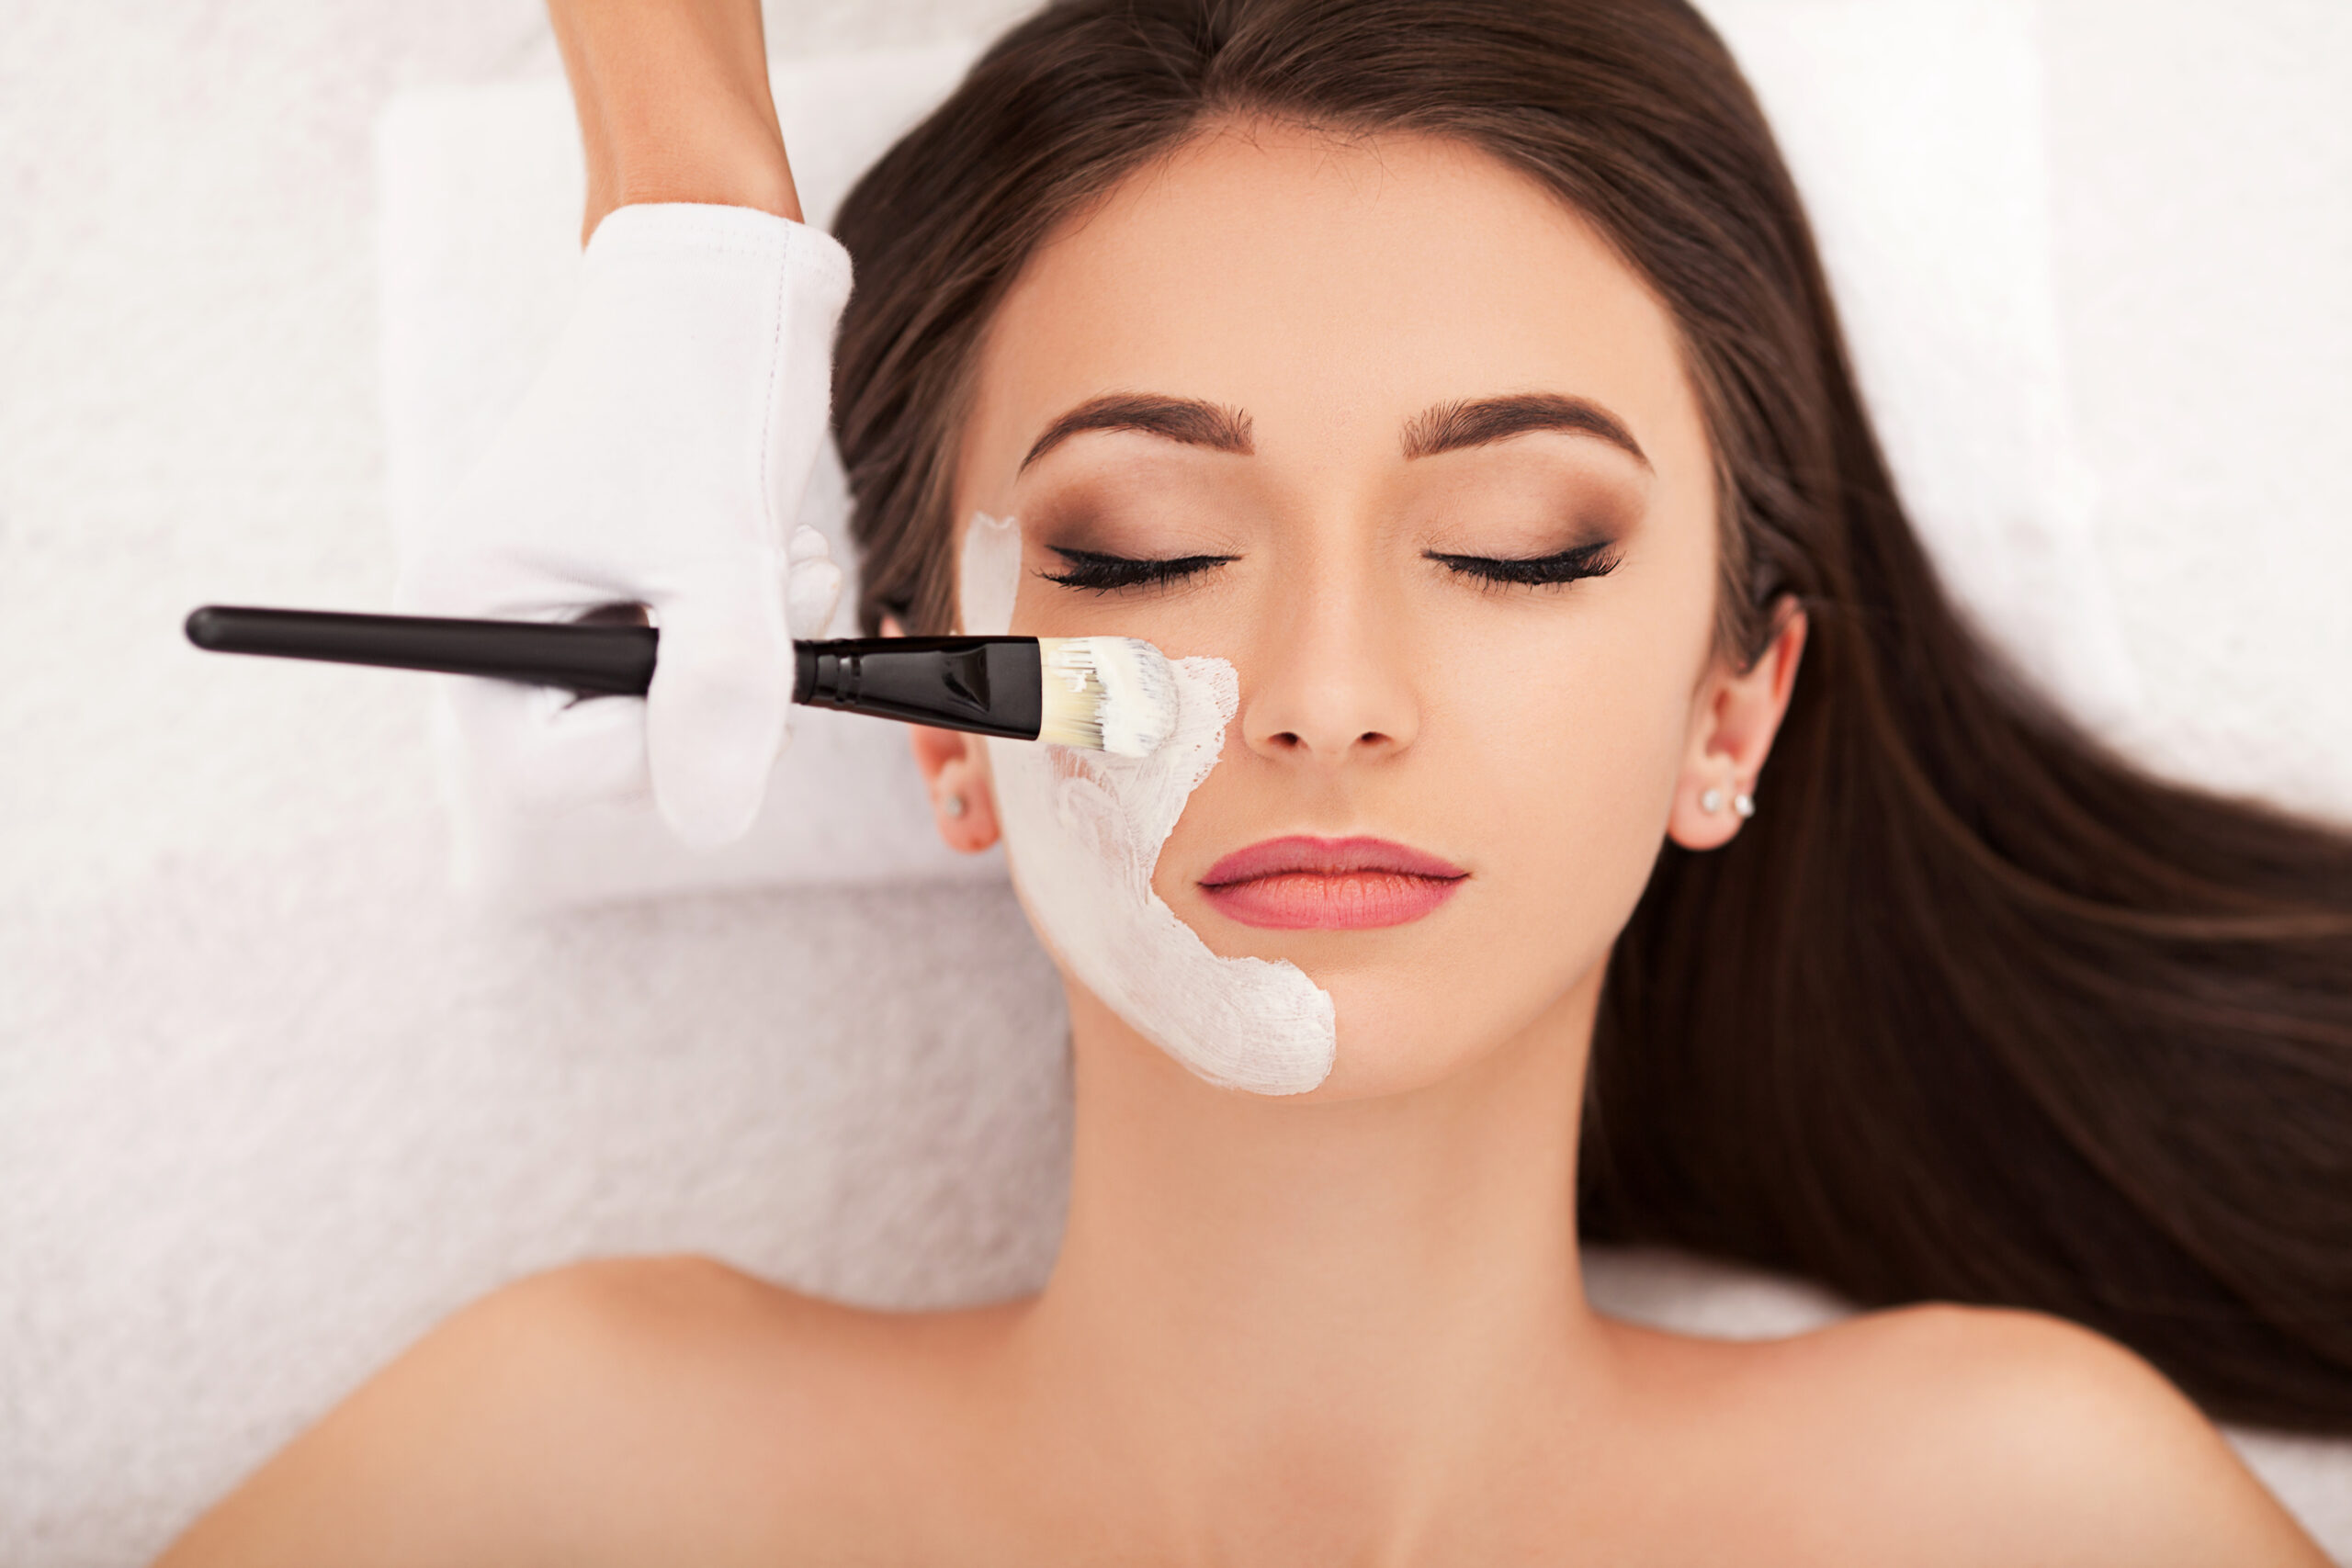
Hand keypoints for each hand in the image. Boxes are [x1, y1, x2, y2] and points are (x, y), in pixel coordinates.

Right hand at [396, 202, 851, 848]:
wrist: (725, 278)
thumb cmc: (697, 388)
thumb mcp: (718, 551)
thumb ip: (718, 690)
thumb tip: (716, 823)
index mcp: (472, 609)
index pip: (550, 768)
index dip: (654, 749)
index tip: (731, 674)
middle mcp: (507, 619)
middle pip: (621, 749)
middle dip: (724, 692)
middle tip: (783, 606)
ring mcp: (574, 608)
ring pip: (680, 708)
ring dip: (758, 655)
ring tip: (787, 560)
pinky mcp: (635, 591)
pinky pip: (704, 663)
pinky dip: (758, 627)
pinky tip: (779, 555)